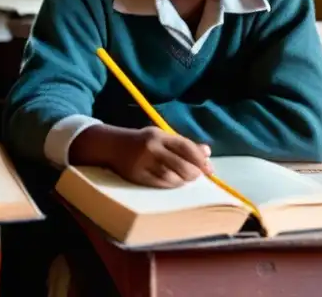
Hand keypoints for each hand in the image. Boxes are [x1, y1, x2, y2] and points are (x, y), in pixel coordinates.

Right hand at [73, 125, 211, 188]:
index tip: (210, 169)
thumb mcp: (160, 137)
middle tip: (198, 176)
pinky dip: (172, 185)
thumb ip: (183, 144)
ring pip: (172, 177)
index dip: (200, 159)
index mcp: (159, 135)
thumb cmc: (141, 142)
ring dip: (183, 180)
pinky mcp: (137, 175)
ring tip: (186, 179)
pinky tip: (174, 182)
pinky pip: (161, 184)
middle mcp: (151, 147)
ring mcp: (143, 162)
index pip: (186, 147)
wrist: (111, 146)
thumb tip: (207, 152)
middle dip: (194, 173)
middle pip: (182, 165)